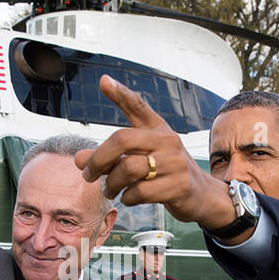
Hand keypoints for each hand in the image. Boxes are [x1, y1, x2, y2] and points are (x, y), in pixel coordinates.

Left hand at [75, 77, 233, 228]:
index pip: (138, 106)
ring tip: (110, 190)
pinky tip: (129, 198)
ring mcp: (175, 162)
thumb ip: (109, 158)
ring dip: (112, 183)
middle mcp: (167, 140)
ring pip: (128, 169)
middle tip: (88, 174)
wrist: (200, 195)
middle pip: (122, 139)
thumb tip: (78, 160)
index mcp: (157, 129)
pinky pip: (140, 192)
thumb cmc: (164, 174)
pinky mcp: (178, 185)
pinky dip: (127, 198)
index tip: (104, 81)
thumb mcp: (139, 160)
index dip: (120, 93)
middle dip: (98, 159)